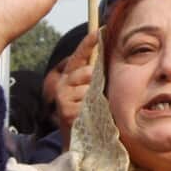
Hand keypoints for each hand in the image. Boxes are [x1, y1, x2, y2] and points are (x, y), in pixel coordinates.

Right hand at [56, 30, 97, 149]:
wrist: (78, 141)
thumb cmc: (88, 112)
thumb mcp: (91, 90)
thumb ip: (95, 75)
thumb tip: (107, 54)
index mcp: (70, 75)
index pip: (80, 54)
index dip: (89, 42)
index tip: (101, 29)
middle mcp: (63, 83)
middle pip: (88, 71)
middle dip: (97, 79)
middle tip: (97, 92)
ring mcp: (63, 97)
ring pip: (89, 88)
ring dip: (96, 97)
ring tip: (93, 108)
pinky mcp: (67, 111)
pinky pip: (88, 103)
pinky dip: (93, 109)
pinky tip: (89, 115)